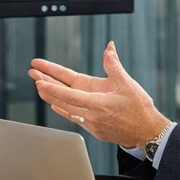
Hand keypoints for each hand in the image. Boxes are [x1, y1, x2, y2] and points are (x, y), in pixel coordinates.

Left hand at [28, 42, 168, 147]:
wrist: (147, 132)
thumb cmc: (139, 109)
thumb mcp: (127, 83)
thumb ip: (113, 65)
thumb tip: (109, 47)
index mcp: (98, 102)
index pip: (68, 93)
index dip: (52, 86)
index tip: (38, 79)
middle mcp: (91, 114)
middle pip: (62, 98)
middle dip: (45, 85)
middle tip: (32, 74)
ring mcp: (90, 122)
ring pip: (66, 107)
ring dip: (51, 96)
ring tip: (39, 85)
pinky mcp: (93, 127)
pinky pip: (73, 116)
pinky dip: (63, 108)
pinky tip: (53, 102)